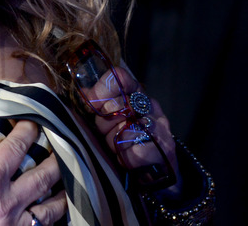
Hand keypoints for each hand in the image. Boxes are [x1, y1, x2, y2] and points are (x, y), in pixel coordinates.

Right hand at [0, 121, 65, 225]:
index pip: (17, 148)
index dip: (28, 131)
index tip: (33, 122)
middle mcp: (8, 201)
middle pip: (44, 175)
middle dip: (56, 158)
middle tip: (63, 147)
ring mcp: (14, 224)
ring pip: (52, 207)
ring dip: (62, 191)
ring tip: (67, 180)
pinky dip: (54, 218)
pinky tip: (55, 212)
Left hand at [92, 67, 180, 195]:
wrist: (157, 168)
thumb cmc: (128, 140)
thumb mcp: (111, 119)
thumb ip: (100, 104)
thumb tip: (83, 91)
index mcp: (136, 94)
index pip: (119, 78)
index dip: (101, 90)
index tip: (93, 104)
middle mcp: (150, 106)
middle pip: (116, 105)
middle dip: (104, 123)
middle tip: (108, 133)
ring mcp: (159, 126)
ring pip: (124, 129)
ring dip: (114, 142)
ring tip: (119, 147)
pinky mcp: (163, 149)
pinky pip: (135, 150)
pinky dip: (127, 157)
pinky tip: (128, 158)